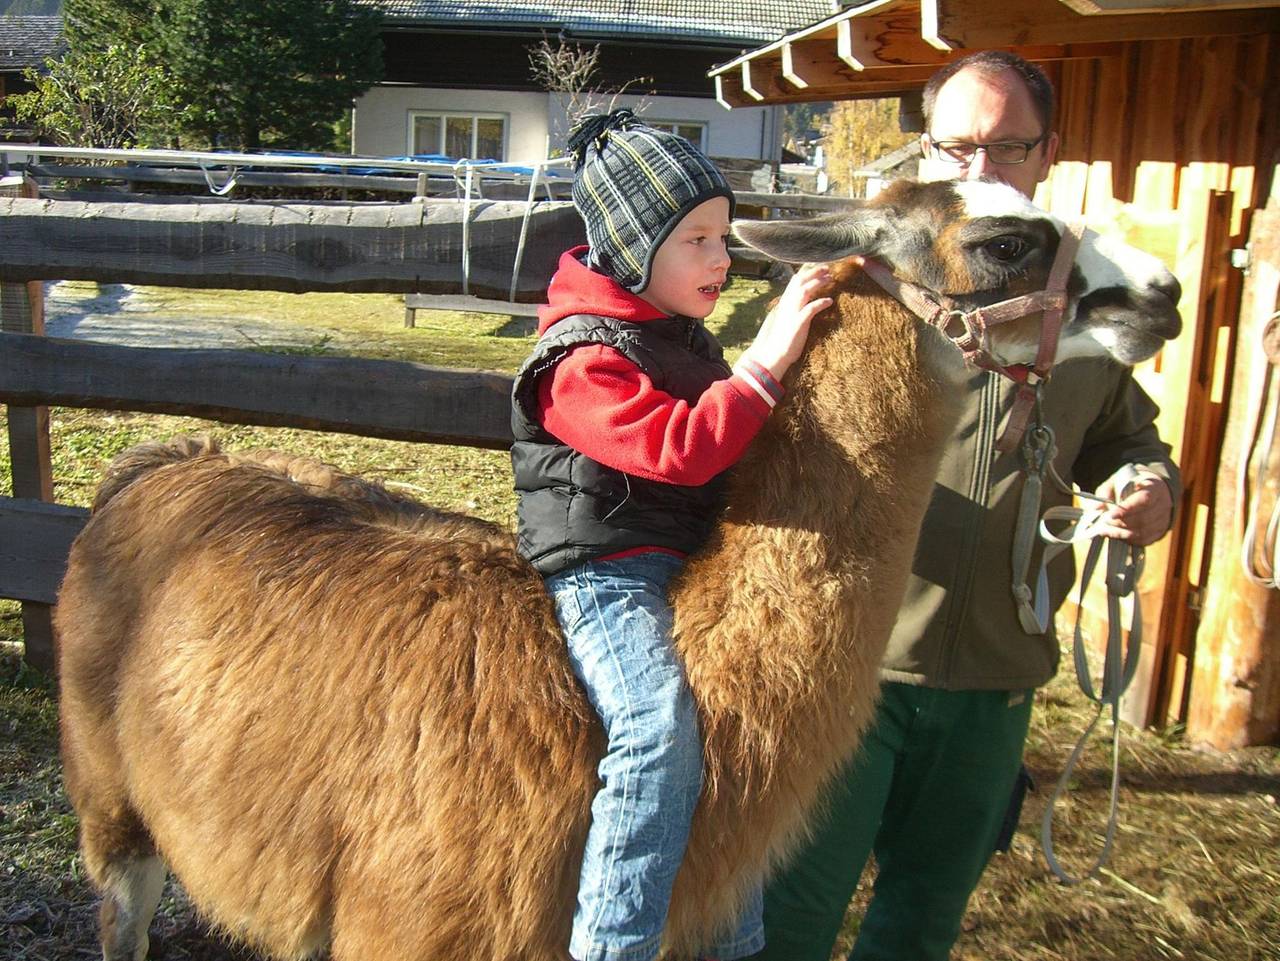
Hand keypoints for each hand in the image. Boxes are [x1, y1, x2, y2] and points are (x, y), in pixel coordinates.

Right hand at [740, 263, 833, 380]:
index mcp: (784, 304)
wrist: (771, 356)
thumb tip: (798, 307)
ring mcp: (791, 313)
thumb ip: (790, 312)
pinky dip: (821, 303)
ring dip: (818, 282)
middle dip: (813, 272)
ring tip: (830, 278)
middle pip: (799, 281)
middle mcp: (787, 305)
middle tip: (827, 268)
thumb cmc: (778, 342)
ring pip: (805, 290)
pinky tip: (830, 301)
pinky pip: (811, 308)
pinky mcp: (797, 323)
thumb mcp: (784, 322)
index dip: (806, 273)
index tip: (818, 268)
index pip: (794, 282)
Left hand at [1092, 471, 1172, 545]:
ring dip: (1122, 533)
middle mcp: (1163, 505)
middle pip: (1143, 519)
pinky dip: (1128, 539)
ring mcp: (1163, 520)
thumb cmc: (1130, 486)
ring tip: (1106, 530)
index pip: (1144, 500)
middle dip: (1121, 523)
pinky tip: (1116, 534)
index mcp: (1155, 488)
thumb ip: (1105, 492)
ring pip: (1143, 532)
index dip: (1128, 509)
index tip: (1111, 515)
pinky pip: (1144, 540)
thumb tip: (1097, 507)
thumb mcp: (1116, 482)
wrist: (1148, 491)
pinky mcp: (1159, 532)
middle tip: (1104, 522)